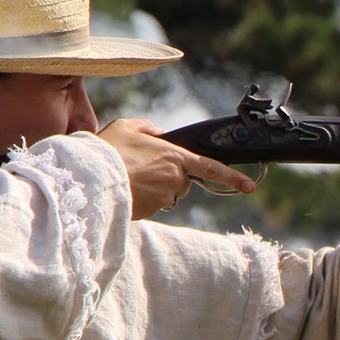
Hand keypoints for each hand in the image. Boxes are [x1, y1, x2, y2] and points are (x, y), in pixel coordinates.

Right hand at [97, 118, 255, 219]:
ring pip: (165, 195)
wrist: (91, 178)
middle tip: (141, 168)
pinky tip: (125, 189)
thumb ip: (149, 128)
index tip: (249, 187)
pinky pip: (151, 205)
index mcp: (174, 156)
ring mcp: (163, 198)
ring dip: (152, 189)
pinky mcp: (150, 212)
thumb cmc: (109, 150)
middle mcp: (174, 179)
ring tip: (129, 177)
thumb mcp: (127, 126)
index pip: (211, 168)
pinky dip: (141, 199)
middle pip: (181, 182)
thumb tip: (160, 135)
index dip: (232, 178)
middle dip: (168, 177)